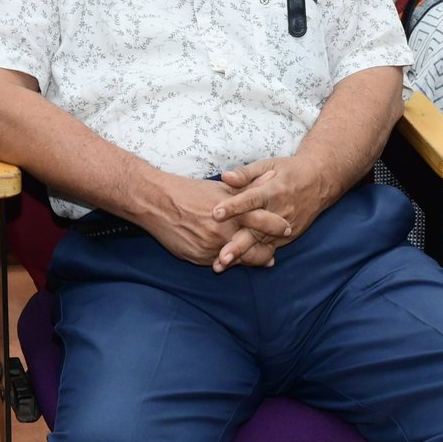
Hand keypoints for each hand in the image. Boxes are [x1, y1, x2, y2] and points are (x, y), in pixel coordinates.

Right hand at [138, 172, 290, 269]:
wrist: (155, 202)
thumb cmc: (188, 191)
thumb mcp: (220, 187)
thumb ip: (246, 186)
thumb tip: (271, 179)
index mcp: (232, 210)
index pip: (265, 221)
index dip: (278, 226)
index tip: (287, 228)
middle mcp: (224, 231)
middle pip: (256, 248)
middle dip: (267, 252)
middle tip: (273, 254)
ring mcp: (212, 247)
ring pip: (239, 259)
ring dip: (249, 260)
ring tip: (258, 260)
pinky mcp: (199, 257)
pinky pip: (219, 263)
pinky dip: (227, 261)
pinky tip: (230, 259)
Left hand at [212, 155, 334, 269]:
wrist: (320, 182)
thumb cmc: (288, 171)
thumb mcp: (268, 165)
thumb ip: (245, 173)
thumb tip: (224, 176)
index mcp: (273, 190)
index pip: (251, 199)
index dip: (233, 206)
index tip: (215, 213)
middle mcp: (280, 211)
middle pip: (256, 230)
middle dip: (238, 244)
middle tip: (221, 257)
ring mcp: (285, 227)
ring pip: (261, 244)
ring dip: (242, 256)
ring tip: (222, 266)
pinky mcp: (288, 236)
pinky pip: (269, 249)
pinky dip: (253, 258)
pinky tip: (236, 265)